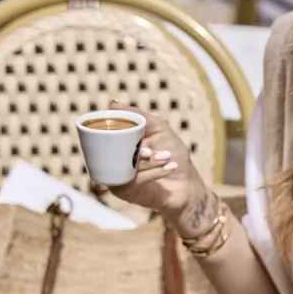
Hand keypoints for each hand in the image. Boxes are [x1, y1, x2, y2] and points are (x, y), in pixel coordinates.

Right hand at [106, 101, 214, 237]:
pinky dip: (152, 173)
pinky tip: (169, 167)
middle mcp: (114, 156)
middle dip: (135, 148)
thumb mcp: (159, 128)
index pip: (106, 129)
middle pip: (112, 147)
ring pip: (123, 164)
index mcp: (120, 140)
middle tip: (149, 150)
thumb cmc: (174, 154)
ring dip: (147, 161)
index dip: (114, 127)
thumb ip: (139, 116)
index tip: (133, 131)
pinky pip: (132, 179)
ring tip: (166, 157)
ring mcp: (116, 173)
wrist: (186, 186)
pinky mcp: (121, 190)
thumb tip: (113, 103)